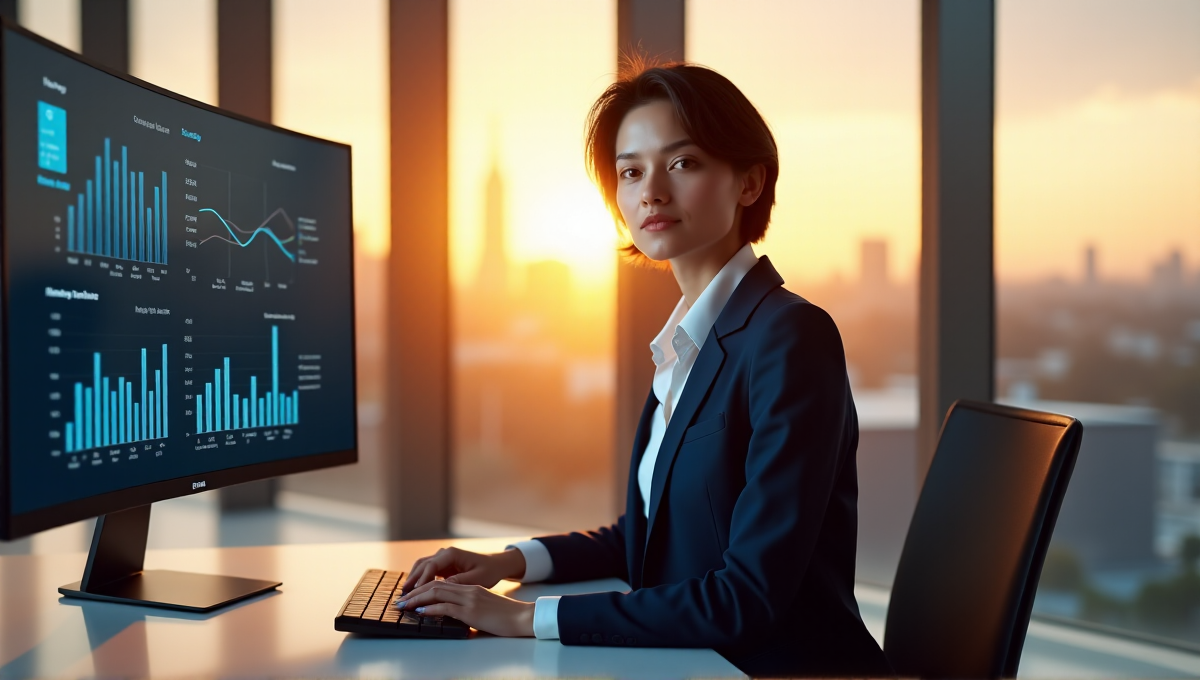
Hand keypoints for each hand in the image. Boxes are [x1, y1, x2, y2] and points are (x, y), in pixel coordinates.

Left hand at [393, 581, 534, 636]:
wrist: (523, 617)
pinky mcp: (471, 611)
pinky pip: (446, 607)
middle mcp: (468, 590)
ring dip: (418, 599)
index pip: (442, 584)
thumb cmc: (507, 616)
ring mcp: (469, 599)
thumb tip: (452, 617)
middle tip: (401, 600)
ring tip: (405, 605)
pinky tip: (421, 612)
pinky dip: (431, 609)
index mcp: (471, 588)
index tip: (411, 596)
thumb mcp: (485, 609)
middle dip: (415, 592)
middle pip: (435, 585)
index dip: (424, 588)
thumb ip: (468, 609)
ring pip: (437, 593)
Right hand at [401, 546, 525, 592]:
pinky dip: (418, 580)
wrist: (495, 565)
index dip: (420, 580)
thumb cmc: (488, 571)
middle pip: (422, 566)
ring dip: (412, 580)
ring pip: (421, 567)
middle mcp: (444, 553)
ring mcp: (442, 558)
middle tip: (403, 597)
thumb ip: (458, 582)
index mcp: (452, 554)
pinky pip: (426, 571)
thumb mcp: (476, 579)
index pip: (431, 566)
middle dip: (412, 581)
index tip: (413, 593)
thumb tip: (440, 588)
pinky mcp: (442, 565)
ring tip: (405, 595)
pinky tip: (414, 592)